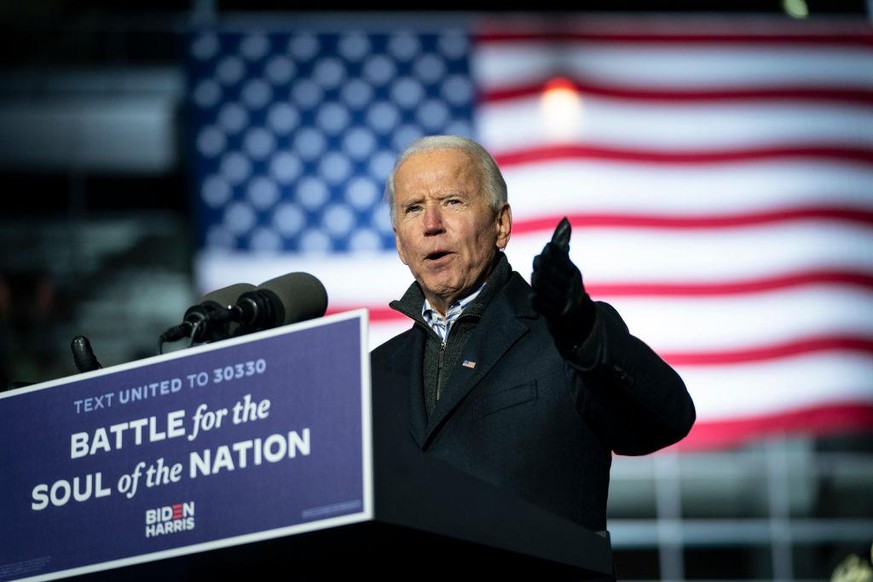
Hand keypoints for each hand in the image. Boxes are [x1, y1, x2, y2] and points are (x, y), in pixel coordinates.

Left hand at [530, 217, 595, 348]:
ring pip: (548, 288)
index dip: (554, 253)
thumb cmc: (568, 287)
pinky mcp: (556, 317)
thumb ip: (563, 247)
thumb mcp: (568, 268)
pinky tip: (533, 296)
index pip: (563, 260)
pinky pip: (545, 307)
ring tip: (536, 275)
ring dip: (541, 281)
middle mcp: (571, 288)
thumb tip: (564, 221)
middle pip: (554, 272)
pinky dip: (539, 301)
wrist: (577, 320)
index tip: (547, 249)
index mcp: (574, 275)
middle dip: (546, 265)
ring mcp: (564, 302)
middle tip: (538, 261)